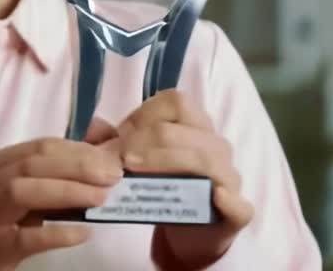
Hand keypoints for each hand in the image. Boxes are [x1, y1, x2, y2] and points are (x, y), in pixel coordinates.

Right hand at [0, 137, 122, 270]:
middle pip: (31, 164)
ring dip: (67, 190)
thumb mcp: (3, 198)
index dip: (76, 149)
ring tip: (100, 197)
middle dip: (77, 166)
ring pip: (22, 191)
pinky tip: (82, 233)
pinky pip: (26, 238)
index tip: (109, 158)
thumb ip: (38, 181)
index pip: (35, 147)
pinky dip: (58, 233)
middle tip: (112, 175)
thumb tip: (93, 165)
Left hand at [87, 91, 253, 269]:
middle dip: (147, 140)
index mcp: (195, 126)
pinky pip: (240, 204)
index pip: (175, 102)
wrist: (190, 229)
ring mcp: (230, 178)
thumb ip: (115, 143)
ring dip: (167, 162)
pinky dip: (228, 200)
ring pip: (207, 159)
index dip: (142, 116)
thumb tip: (92, 131)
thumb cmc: (161, 186)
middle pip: (185, 128)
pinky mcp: (238, 213)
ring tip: (134, 172)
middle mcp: (216, 146)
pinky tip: (215, 196)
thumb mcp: (136, 161)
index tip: (118, 138)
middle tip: (119, 159)